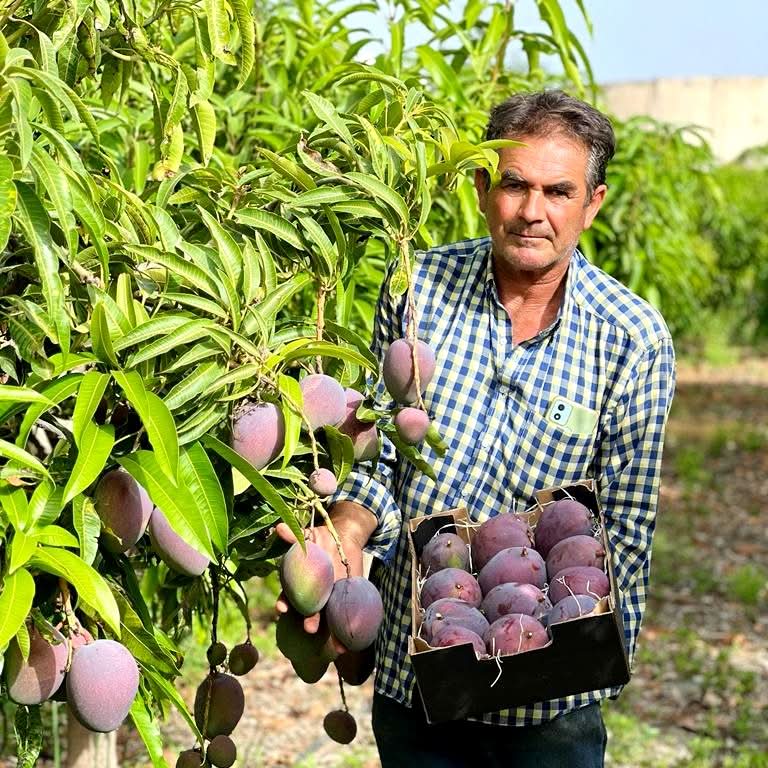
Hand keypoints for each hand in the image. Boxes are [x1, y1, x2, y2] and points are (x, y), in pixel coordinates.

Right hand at [274, 502, 375, 652]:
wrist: (344, 537)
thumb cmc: (320, 538)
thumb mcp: (308, 536)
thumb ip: (294, 536)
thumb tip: (278, 527)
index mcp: (301, 583)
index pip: (289, 596)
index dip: (285, 603)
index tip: (281, 609)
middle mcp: (313, 595)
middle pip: (309, 612)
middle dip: (309, 620)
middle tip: (309, 627)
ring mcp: (330, 599)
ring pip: (327, 620)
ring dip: (330, 634)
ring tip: (335, 647)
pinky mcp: (346, 599)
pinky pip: (344, 617)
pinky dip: (346, 632)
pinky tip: (348, 644)